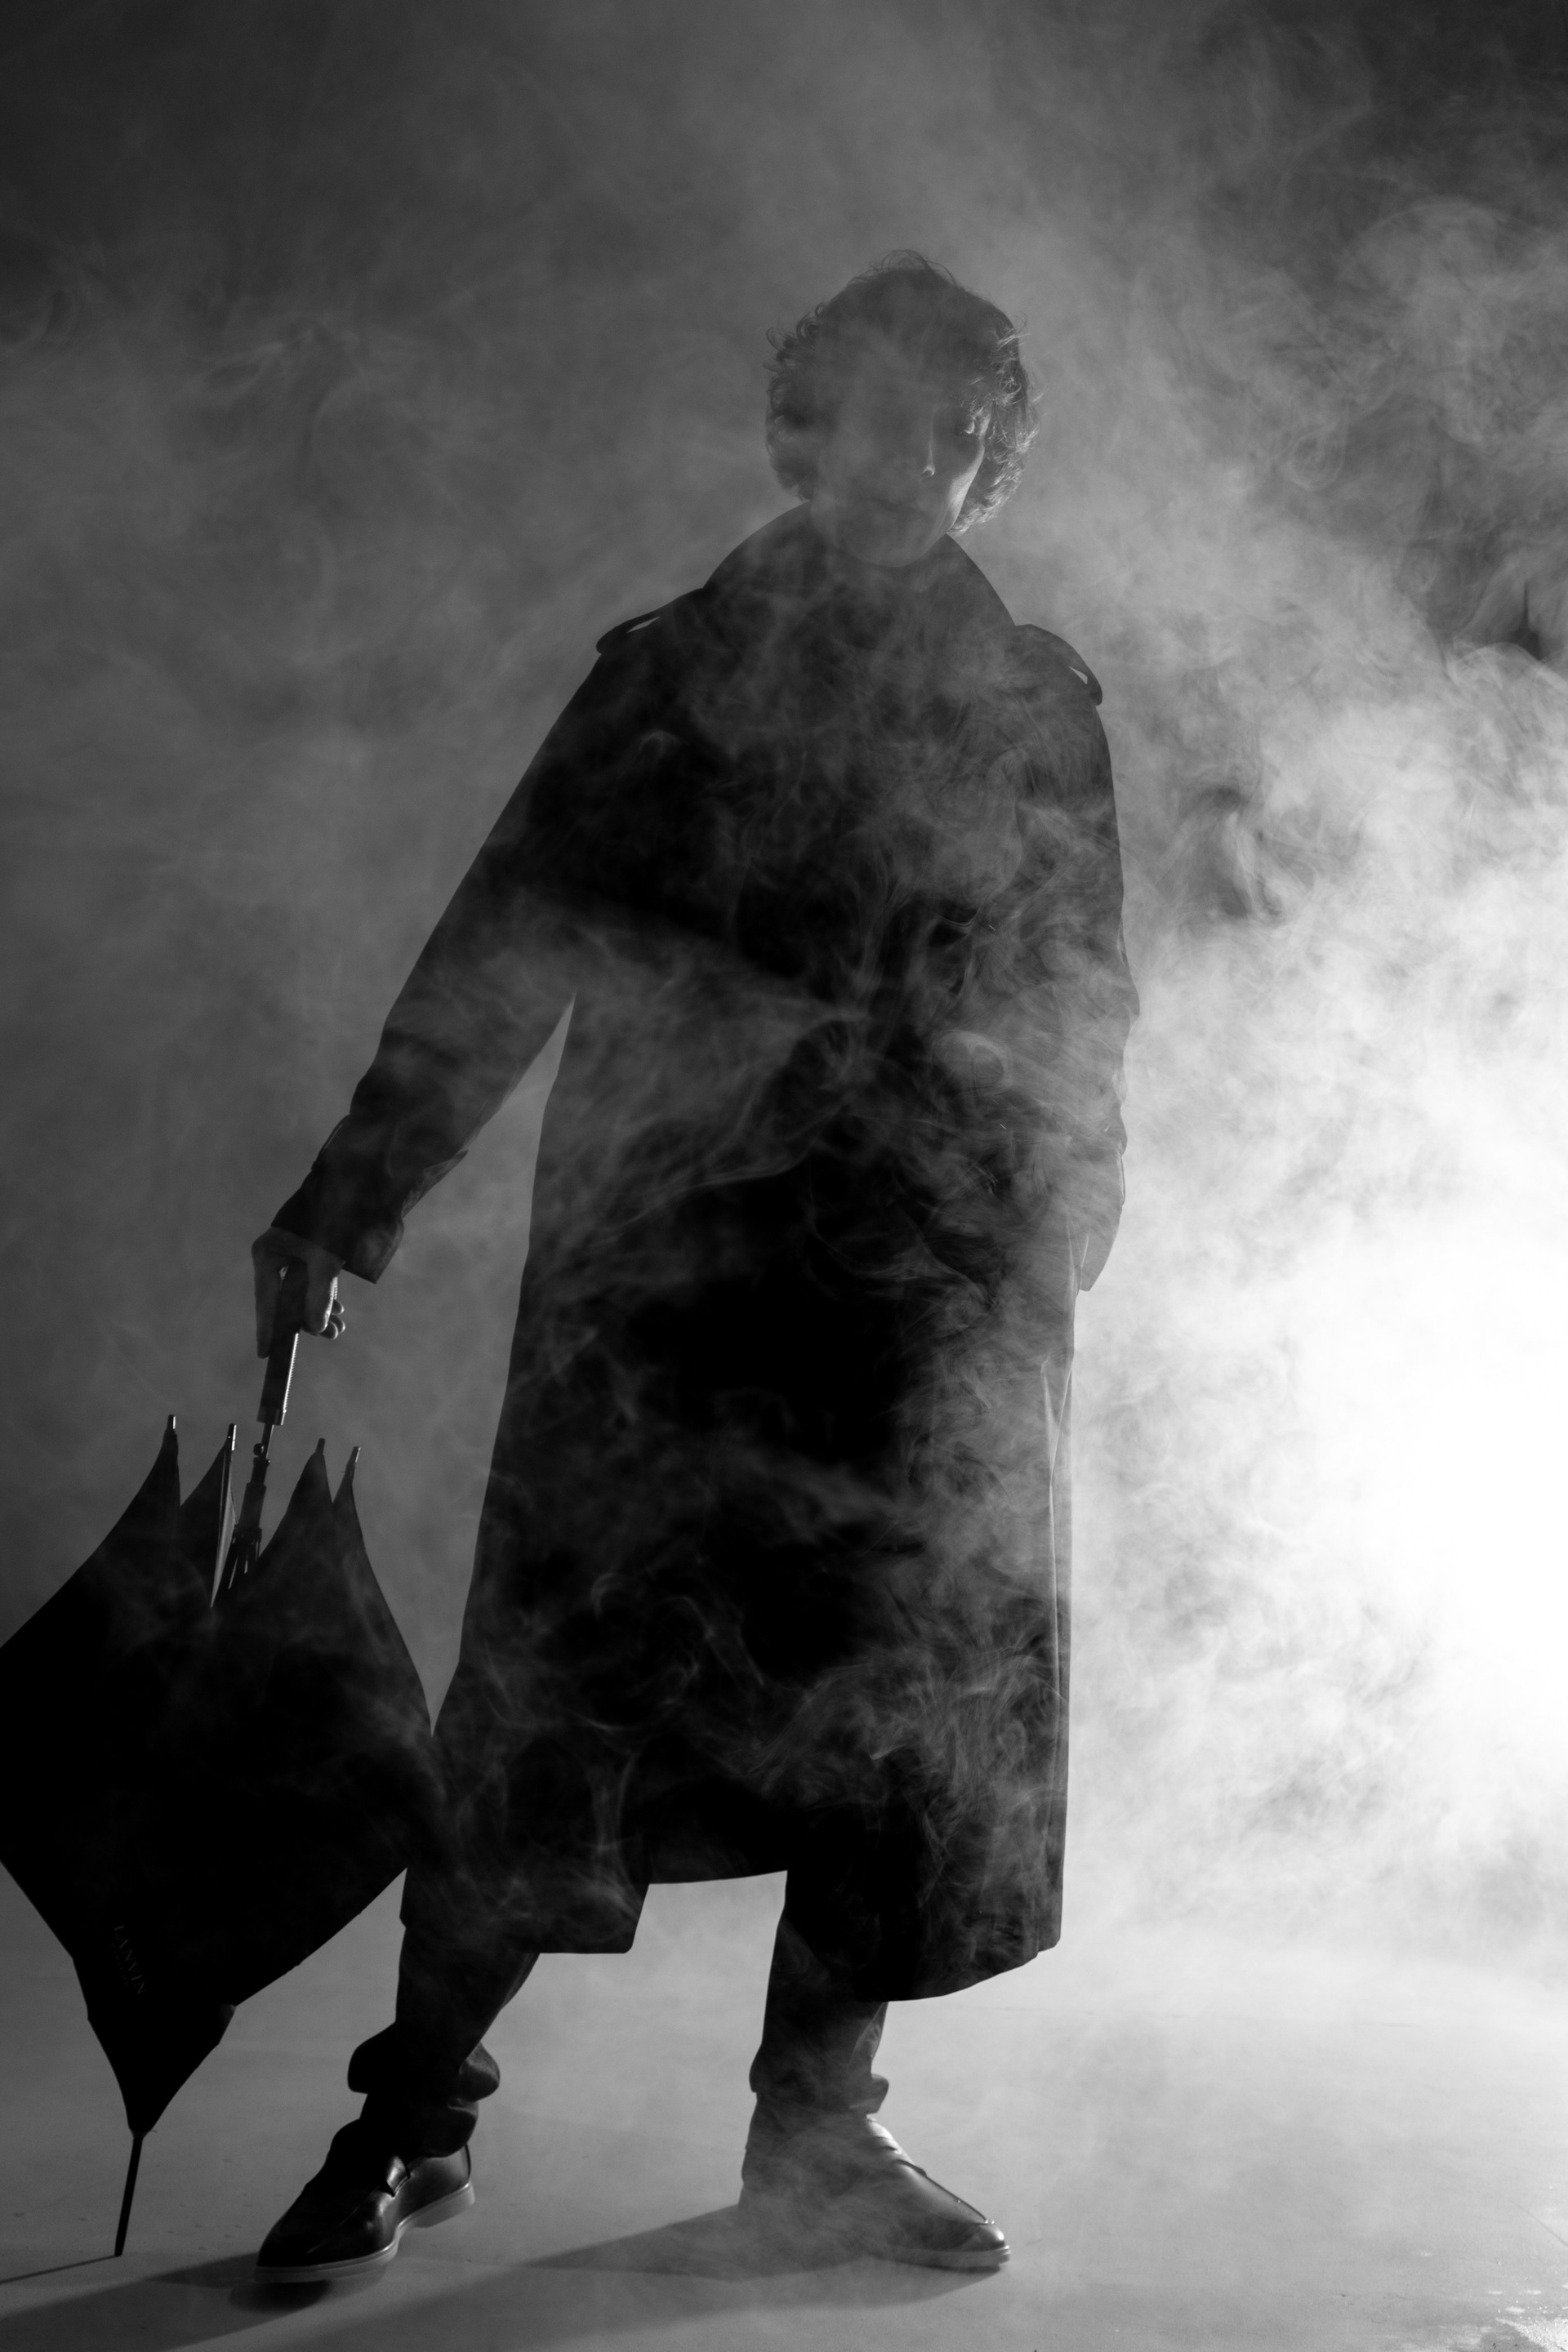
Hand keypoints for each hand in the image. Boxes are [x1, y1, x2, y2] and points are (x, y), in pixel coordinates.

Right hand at [251, 1227, 346, 1355]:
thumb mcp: (326, 1261)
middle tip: (331, 1336)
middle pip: (286, 1297)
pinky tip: (339, 1311)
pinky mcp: (309, 1252)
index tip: (265, 1352)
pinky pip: (312, 1280)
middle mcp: (275, 1254)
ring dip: (320, 1309)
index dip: (268, 1326)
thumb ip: (320, 1295)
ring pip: (302, 1291)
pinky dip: (325, 1295)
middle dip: (307, 1319)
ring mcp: (291, 1253)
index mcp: (268, 1253)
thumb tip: (314, 1328)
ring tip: (339, 1329)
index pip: (266, 1298)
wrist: (354, 1185)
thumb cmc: (333, 1218)